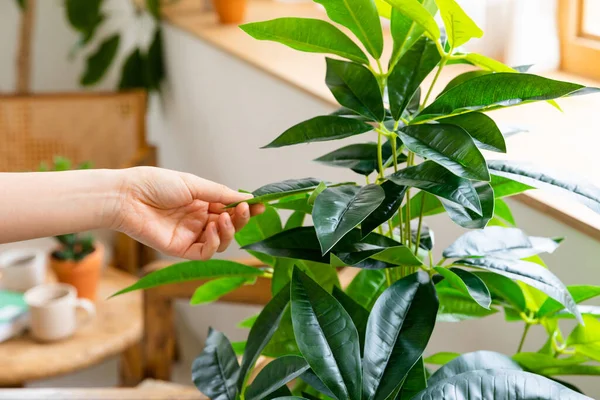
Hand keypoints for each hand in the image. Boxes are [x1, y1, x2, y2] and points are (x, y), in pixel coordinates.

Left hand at [113, 167, 263, 259]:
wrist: (127, 196)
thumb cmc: (156, 184)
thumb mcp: (194, 184)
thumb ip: (220, 194)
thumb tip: (247, 198)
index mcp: (202, 202)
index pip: (230, 209)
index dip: (245, 209)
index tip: (261, 205)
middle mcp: (198, 220)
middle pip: (229, 226)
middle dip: (240, 219)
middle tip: (243, 211)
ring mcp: (190, 235)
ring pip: (221, 241)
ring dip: (228, 232)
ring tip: (223, 220)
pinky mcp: (181, 250)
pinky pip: (205, 253)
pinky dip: (214, 243)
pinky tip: (212, 230)